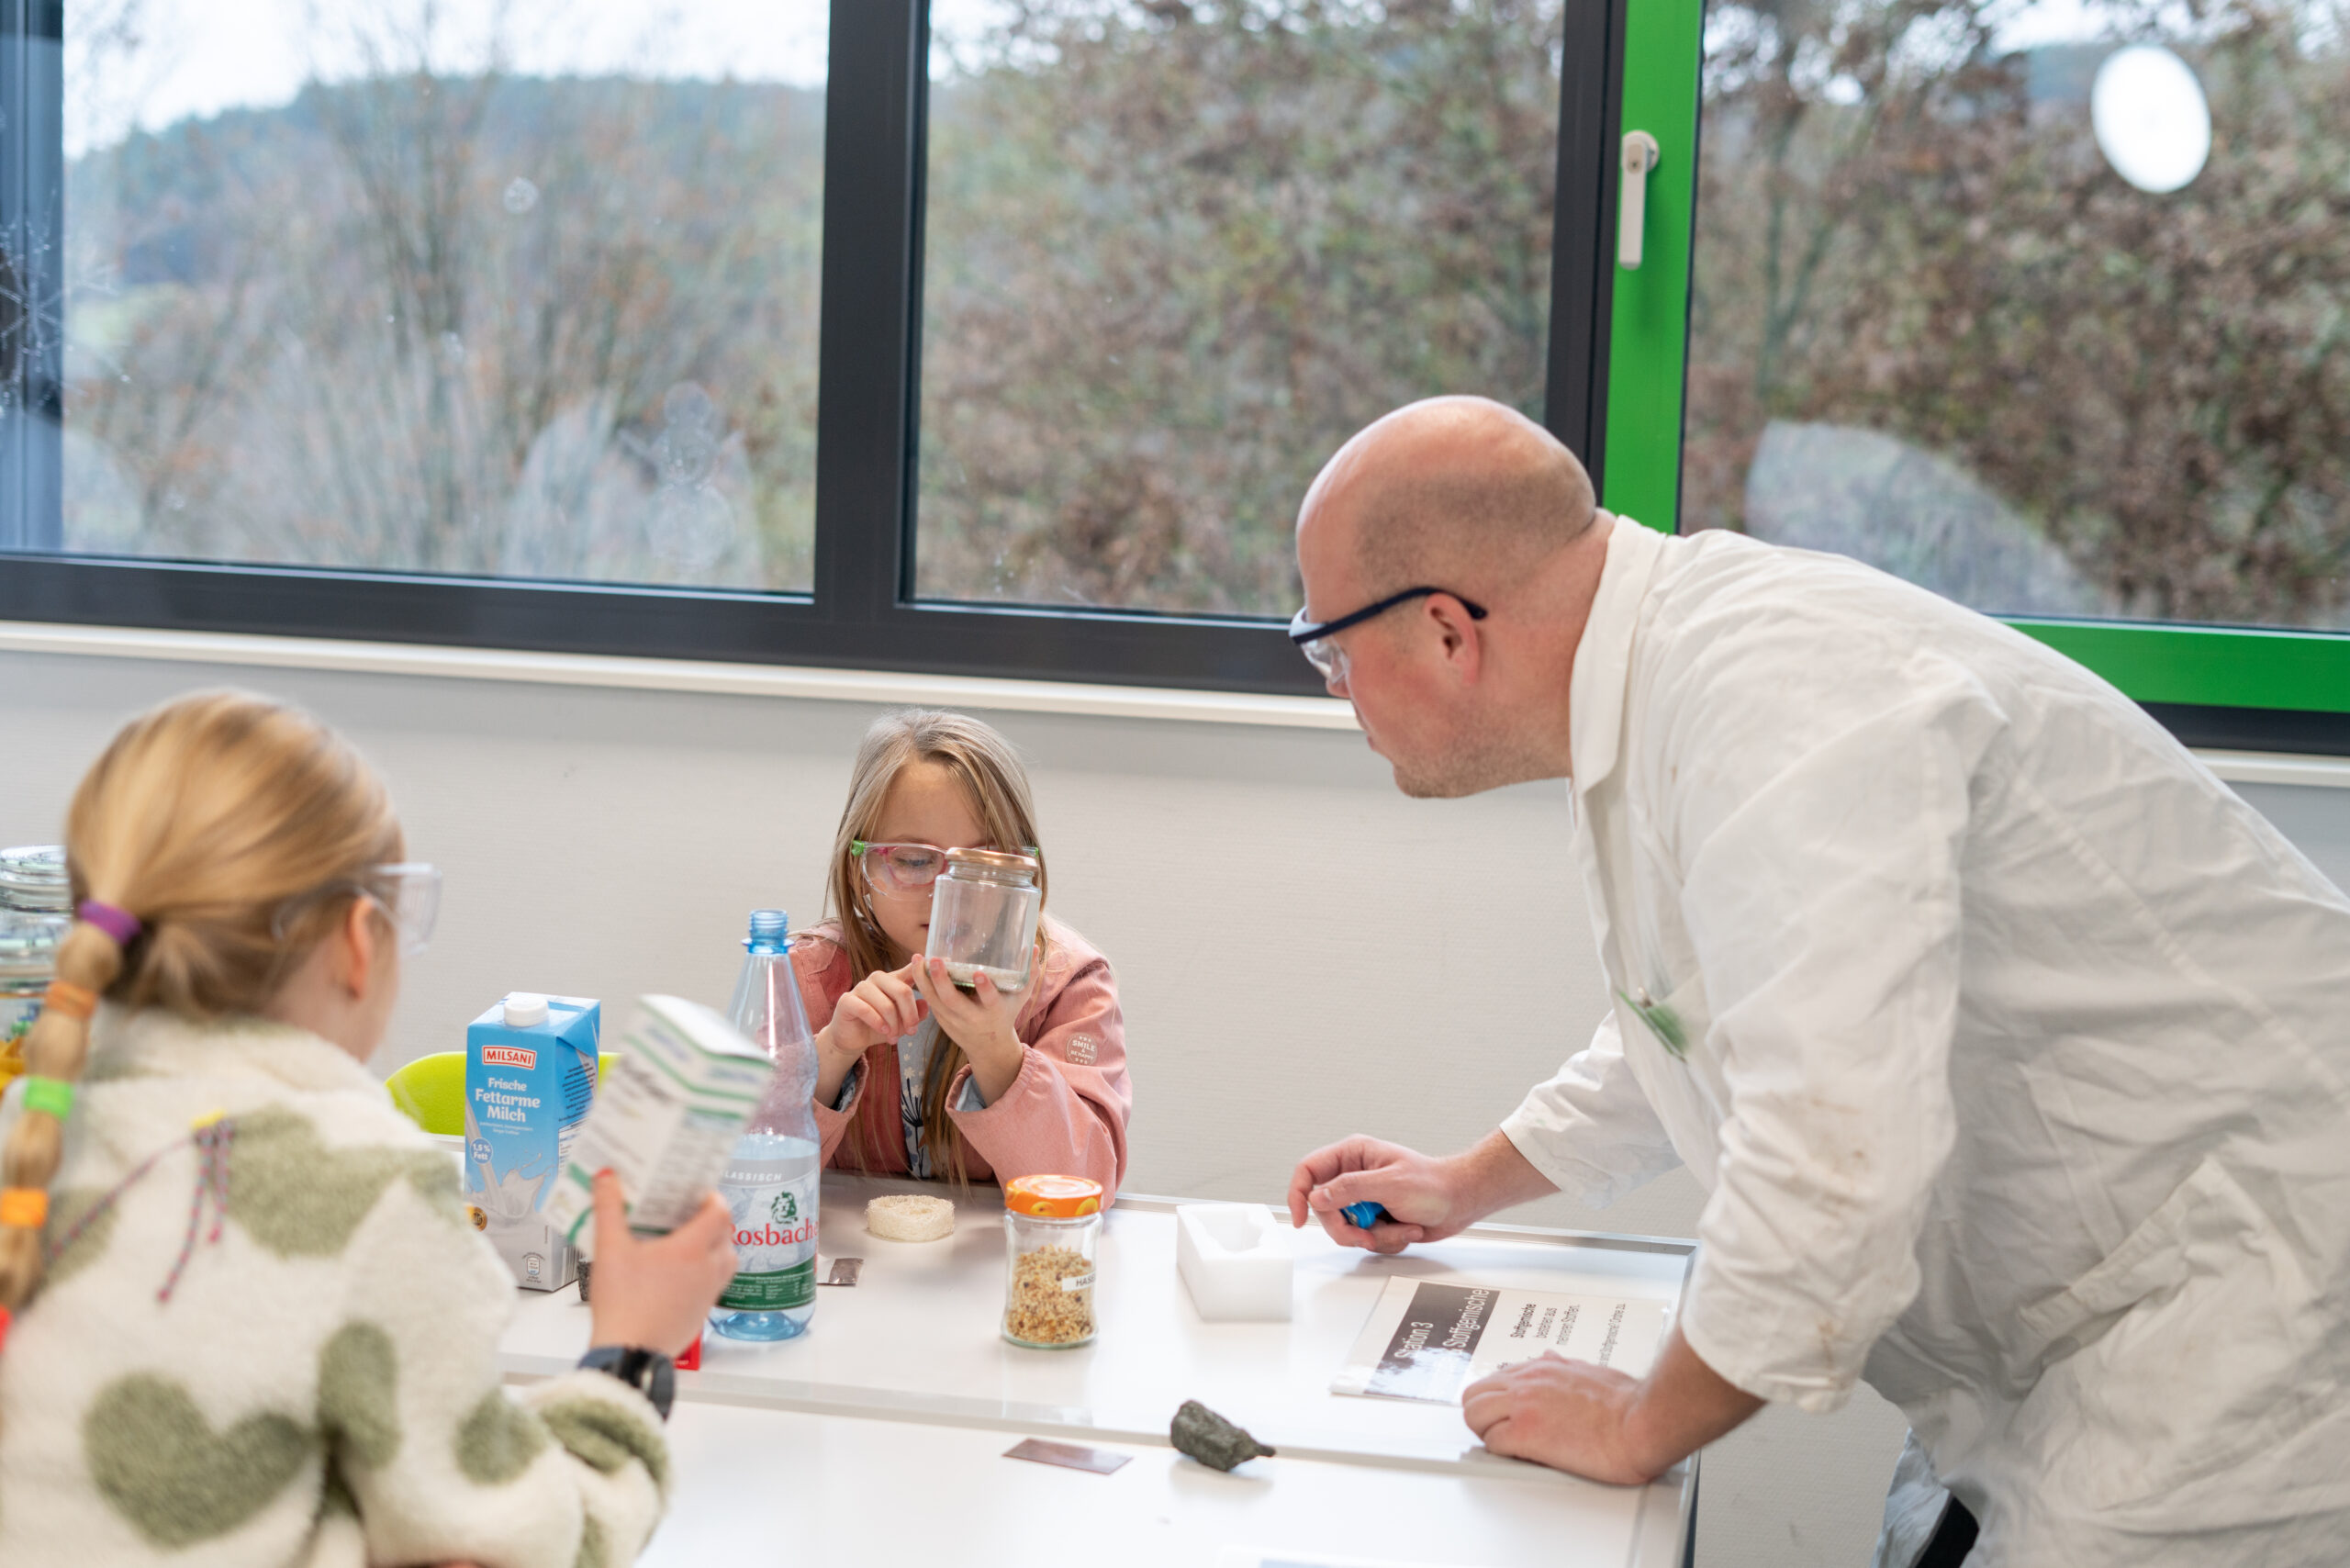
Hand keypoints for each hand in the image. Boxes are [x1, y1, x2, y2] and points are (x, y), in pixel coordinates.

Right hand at [585, 1170, 739, 1357]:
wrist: (629, 1353)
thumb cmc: (622, 1303)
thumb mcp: (609, 1249)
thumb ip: (609, 1209)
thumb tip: (607, 1176)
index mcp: (691, 1249)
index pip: (720, 1212)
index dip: (712, 1198)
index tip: (697, 1193)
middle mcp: (708, 1269)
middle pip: (726, 1235)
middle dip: (712, 1221)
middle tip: (688, 1215)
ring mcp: (708, 1294)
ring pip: (726, 1261)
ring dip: (714, 1248)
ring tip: (687, 1243)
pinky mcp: (701, 1314)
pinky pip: (714, 1284)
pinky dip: (705, 1273)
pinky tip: (678, 1275)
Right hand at [813, 959, 927, 1102]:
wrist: (853, 1039)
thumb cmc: (881, 1026)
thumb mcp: (903, 1022)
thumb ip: (916, 1013)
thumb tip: (926, 1004)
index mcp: (893, 980)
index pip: (911, 969)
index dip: (925, 966)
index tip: (945, 962)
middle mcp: (878, 979)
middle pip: (902, 991)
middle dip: (910, 1015)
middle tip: (912, 1031)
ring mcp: (861, 987)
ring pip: (886, 1004)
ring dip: (893, 1024)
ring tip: (894, 1038)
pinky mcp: (847, 1000)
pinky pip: (866, 1009)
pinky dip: (878, 1023)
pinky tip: (883, 1031)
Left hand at [911, 955, 1025, 1103]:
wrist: (988, 1046)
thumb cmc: (1006, 1013)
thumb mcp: (1020, 997)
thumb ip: (1029, 973)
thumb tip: (1035, 947)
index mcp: (994, 1012)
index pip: (989, 1001)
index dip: (985, 988)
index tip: (979, 973)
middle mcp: (972, 1018)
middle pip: (952, 1001)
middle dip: (941, 980)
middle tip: (935, 958)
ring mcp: (953, 1021)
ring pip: (934, 1001)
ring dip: (923, 979)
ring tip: (917, 958)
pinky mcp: (941, 1020)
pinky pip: (928, 1002)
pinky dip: (921, 985)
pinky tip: (916, 966)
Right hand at [1285, 1135, 1474, 1253]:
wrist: (1460, 1203)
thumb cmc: (1433, 1184)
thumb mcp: (1390, 1184)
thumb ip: (1350, 1189)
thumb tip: (1317, 1197)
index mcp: (1353, 1155)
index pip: (1309, 1171)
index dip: (1298, 1195)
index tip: (1300, 1219)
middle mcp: (1354, 1176)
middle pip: (1325, 1209)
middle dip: (1347, 1228)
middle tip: (1368, 1233)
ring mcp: (1364, 1199)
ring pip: (1344, 1228)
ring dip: (1373, 1235)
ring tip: (1398, 1226)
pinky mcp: (1374, 1219)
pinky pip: (1364, 1238)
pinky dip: (1386, 1240)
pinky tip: (1405, 1228)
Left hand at [1463, 1329, 1762, 1484]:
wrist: (1641, 1422)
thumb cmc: (1627, 1402)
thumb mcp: (1591, 1370)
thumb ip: (1565, 1367)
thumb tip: (1552, 1358)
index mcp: (1543, 1367)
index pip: (1496, 1379)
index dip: (1496, 1401)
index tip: (1504, 1414)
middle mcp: (1528, 1382)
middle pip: (1474, 1395)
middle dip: (1481, 1415)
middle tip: (1497, 1431)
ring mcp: (1524, 1406)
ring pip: (1474, 1415)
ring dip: (1486, 1432)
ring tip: (1506, 1445)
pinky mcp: (1527, 1434)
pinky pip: (1492, 1443)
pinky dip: (1501, 1452)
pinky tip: (1520, 1456)